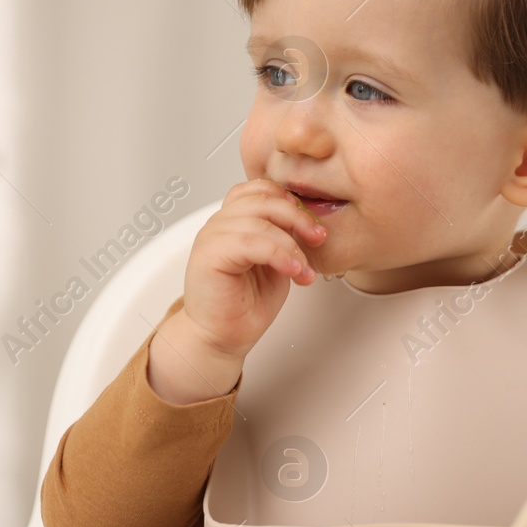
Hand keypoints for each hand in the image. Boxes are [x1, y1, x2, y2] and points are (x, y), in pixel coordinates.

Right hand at [147, 179, 326, 403]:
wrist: (222, 338)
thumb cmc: (245, 304)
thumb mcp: (276, 263)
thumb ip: (285, 237)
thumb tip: (311, 222)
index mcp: (234, 220)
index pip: (262, 189)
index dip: (292, 202)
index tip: (315, 227)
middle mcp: (220, 224)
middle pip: (262, 198)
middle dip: (298, 217)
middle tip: (318, 239)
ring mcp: (211, 237)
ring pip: (259, 220)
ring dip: (291, 244)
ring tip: (304, 269)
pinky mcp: (208, 256)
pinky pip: (250, 242)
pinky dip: (278, 254)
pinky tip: (293, 272)